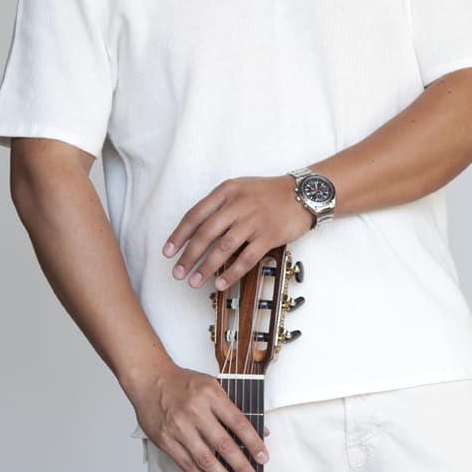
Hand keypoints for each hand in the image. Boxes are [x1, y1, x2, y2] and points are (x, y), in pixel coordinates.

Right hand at [134, 361, 267, 471]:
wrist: (151, 380)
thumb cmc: (183, 383)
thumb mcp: (212, 386)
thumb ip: (233, 408)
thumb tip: (259, 431)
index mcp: (210, 394)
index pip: (237, 422)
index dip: (252, 442)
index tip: (263, 457)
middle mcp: (195, 411)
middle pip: (223, 444)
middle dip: (241, 466)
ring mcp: (179, 427)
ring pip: (205, 459)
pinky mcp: (166, 440)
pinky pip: (187, 465)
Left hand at [163, 175, 312, 289]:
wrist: (303, 194)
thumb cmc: (268, 193)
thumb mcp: (240, 188)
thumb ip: (219, 205)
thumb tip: (195, 231)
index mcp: (227, 190)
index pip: (195, 214)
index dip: (179, 235)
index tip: (167, 252)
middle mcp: (239, 203)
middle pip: (206, 233)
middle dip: (188, 255)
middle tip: (177, 273)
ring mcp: (255, 219)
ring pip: (224, 247)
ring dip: (206, 267)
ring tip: (194, 282)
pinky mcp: (270, 235)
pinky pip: (246, 258)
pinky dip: (231, 272)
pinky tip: (220, 283)